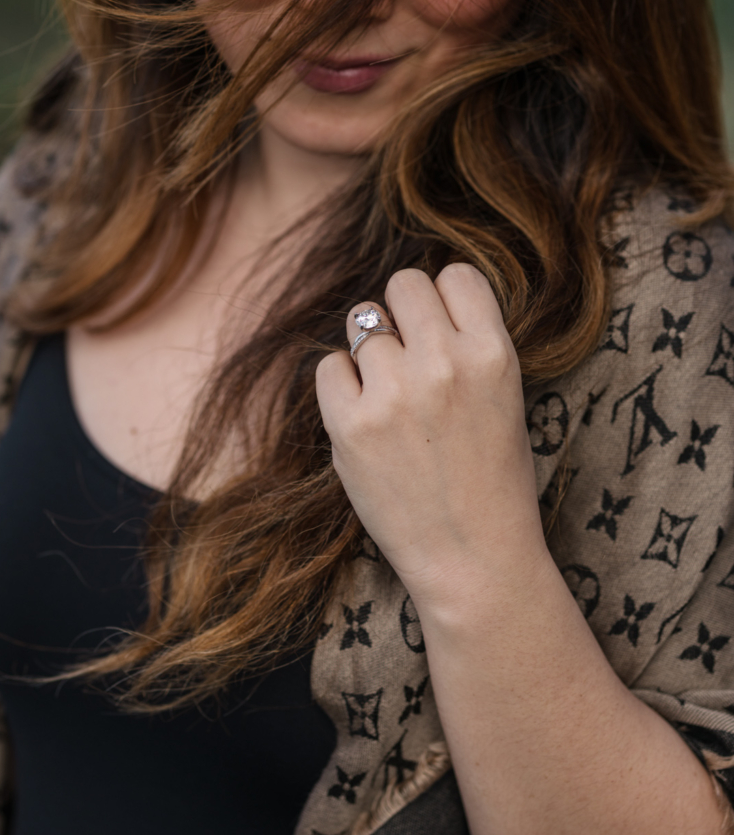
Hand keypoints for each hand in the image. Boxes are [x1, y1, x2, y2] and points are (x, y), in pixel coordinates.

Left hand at [315, 264, 546, 611]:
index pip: (455, 276)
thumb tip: (416, 301)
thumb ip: (467, 345)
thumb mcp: (505, 397)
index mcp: (494, 354)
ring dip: (371, 349)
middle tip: (409, 358)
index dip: (444, 301)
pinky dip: (341, 386)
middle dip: (403, 315)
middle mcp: (445, 363)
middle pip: (403, 284)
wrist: (474, 558)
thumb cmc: (493, 481)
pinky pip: (329, 366)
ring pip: (362, 320)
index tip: (442, 331)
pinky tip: (365, 417)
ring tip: (389, 394)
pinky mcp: (350, 425)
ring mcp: (394, 393)